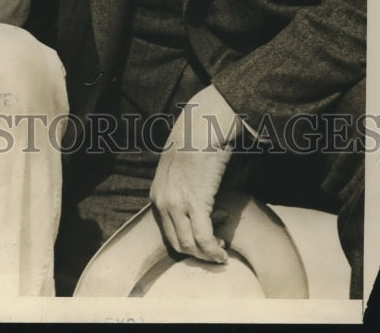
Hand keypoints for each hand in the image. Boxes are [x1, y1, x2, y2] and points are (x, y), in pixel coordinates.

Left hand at [150, 85, 241, 263]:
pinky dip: (214, 251)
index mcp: (156, 194)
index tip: (206, 235)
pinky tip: (223, 252)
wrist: (202, 125)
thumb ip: (179, 185)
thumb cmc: (194, 142)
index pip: (167, 232)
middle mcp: (161, 202)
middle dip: (197, 252)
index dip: (188, 240)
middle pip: (177, 243)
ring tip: (221, 252)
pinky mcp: (195, 202)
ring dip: (207, 255)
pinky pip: (204, 238)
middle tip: (215, 248)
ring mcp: (176, 203)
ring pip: (190, 245)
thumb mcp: (177, 166)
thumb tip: (192, 196)